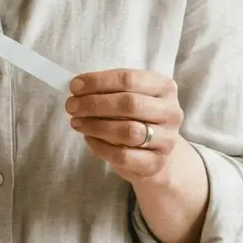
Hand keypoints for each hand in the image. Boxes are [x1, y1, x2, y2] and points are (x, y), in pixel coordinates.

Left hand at [67, 69, 186, 184]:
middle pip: (130, 104)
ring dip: (96, 126)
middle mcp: (171, 112)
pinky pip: (124, 155)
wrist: (155, 152)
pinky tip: (89, 139)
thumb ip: (109, 90)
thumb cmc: (137, 117)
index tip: (75, 86)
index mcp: (165, 87)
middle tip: (72, 106)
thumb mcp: (129, 96)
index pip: (129, 79)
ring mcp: (167, 140)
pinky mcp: (155, 163)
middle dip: (94, 104)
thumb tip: (78, 87)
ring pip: (128, 131)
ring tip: (77, 122)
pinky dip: (101, 147)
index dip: (99, 81)